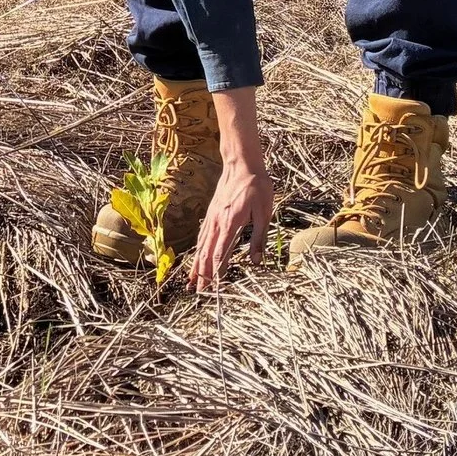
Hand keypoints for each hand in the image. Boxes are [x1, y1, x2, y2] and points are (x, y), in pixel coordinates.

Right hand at [187, 87, 274, 292]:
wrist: (241, 163)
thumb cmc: (257, 186)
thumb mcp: (264, 212)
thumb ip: (258, 238)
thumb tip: (256, 262)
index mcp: (230, 223)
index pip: (220, 253)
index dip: (216, 272)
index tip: (212, 289)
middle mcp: (217, 222)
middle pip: (206, 253)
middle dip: (202, 274)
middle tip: (198, 292)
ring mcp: (212, 217)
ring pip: (201, 245)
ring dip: (197, 264)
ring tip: (192, 280)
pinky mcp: (212, 213)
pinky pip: (202, 235)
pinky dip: (198, 250)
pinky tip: (197, 257)